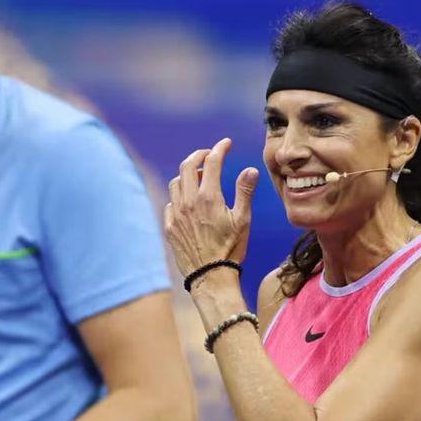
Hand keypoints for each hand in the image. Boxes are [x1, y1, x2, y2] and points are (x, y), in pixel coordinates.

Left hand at [164, 138, 258, 277]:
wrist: (210, 276)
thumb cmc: (230, 250)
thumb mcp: (243, 220)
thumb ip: (245, 192)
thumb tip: (250, 170)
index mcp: (208, 198)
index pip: (212, 162)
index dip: (219, 148)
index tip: (226, 144)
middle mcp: (188, 202)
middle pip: (187, 166)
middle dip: (199, 155)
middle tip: (209, 154)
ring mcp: (176, 214)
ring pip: (176, 183)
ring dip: (188, 175)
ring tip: (201, 178)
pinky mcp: (169, 226)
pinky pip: (170, 202)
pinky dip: (179, 195)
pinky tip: (188, 201)